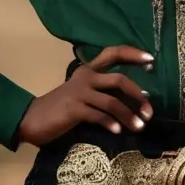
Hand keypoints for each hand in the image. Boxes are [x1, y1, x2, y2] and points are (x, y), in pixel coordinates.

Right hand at [15, 45, 154, 147]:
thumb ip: (105, 91)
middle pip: (119, 80)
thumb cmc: (63, 107)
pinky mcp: (73, 109)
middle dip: (138, 96)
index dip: (132, 54)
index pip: (113, 53)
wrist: (33, 119)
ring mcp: (79, 93)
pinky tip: (117, 131)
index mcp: (89, 70)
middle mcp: (86, 77)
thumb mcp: (84, 94)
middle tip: (149, 112)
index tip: (151, 59)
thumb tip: (137, 99)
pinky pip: (98, 115)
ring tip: (139, 127)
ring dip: (128, 115)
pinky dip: (111, 123)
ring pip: (112, 101)